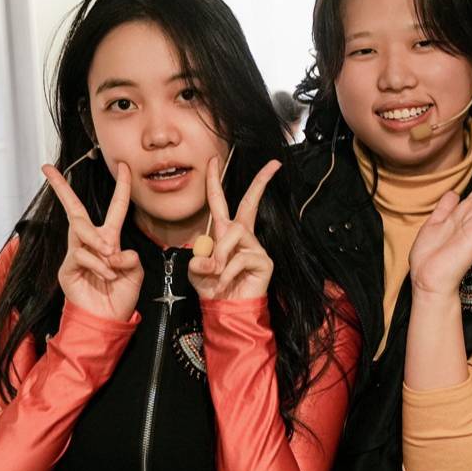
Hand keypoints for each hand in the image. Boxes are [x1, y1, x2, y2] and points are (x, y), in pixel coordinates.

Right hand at [42, 160, 142, 321]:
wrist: (107, 320)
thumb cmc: (120, 296)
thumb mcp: (135, 273)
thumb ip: (130, 258)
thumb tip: (116, 249)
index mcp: (110, 239)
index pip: (116, 207)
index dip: (121, 186)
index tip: (123, 165)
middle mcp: (91, 242)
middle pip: (75, 210)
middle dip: (61, 188)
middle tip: (48, 171)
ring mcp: (76, 253)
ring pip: (81, 230)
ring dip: (98, 242)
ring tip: (111, 258)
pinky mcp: (67, 268)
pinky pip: (81, 255)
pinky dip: (99, 265)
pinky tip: (107, 276)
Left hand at [187, 157, 280, 300]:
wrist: (228, 309)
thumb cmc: (214, 288)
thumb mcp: (197, 272)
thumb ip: (197, 261)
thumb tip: (205, 259)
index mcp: (224, 232)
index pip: (219, 202)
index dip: (215, 181)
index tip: (215, 160)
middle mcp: (241, 235)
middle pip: (249, 203)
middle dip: (260, 183)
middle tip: (274, 164)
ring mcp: (254, 246)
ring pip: (233, 235)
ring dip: (219, 254)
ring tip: (215, 273)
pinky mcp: (262, 260)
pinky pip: (239, 259)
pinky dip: (226, 273)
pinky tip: (225, 283)